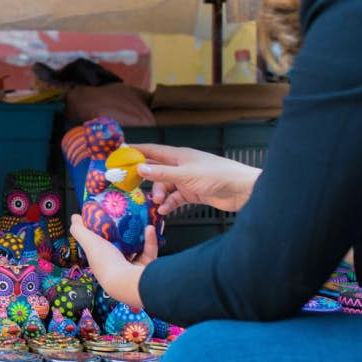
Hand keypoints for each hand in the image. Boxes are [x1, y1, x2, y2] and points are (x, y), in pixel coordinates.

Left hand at [69, 215, 157, 307]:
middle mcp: (115, 267)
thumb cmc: (106, 263)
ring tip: (140, 222)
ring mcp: (132, 269)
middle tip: (127, 218)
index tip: (108, 218)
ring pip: (137, 249)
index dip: (103, 233)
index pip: (100, 245)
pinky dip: (150, 239)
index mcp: (100, 261)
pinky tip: (150, 228)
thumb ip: (79, 230)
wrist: (128, 282)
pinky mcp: (146, 268)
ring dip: (139, 235)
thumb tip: (75, 218)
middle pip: (119, 247)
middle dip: (123, 234)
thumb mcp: (88, 242)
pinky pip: (149, 251)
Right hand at [135, 143, 260, 214]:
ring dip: (158, 194)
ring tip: (156, 203)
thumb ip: (162, 174)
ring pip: (164, 186)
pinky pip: (174, 198)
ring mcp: (187, 180)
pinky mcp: (193, 193)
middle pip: (156, 170)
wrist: (242, 190)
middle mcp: (181, 166)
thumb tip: (139, 168)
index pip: (152, 150)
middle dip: (144, 178)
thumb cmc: (217, 176)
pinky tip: (164, 210)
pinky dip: (168, 204)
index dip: (135, 151)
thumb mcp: (185, 175)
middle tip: (130, 187)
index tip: (119, 153)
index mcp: (179, 156)